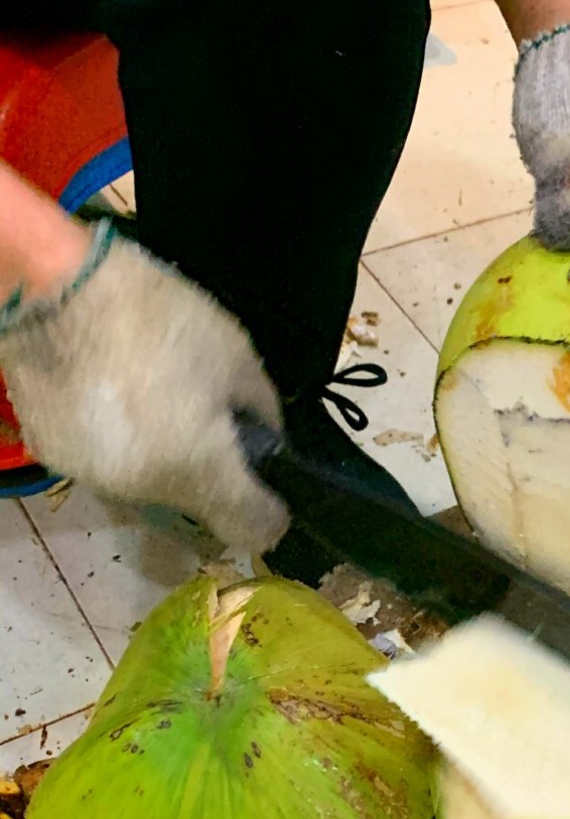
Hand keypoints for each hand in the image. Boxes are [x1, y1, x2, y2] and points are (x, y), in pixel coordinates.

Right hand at [0, 225, 288, 550]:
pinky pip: (103, 460)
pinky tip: (108, 393)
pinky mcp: (54, 457)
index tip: (269, 487)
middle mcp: (147, 490)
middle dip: (207, 466)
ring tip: (149, 395)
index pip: (252, 529)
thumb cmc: (156, 317)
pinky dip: (114, 439)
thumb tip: (266, 435)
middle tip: (203, 412)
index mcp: (201, 470)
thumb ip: (261, 408)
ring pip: (146, 481)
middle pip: (195, 499)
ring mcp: (95, 478)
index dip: (269, 512)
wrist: (51, 289)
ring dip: (157, 453)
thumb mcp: (236, 353)